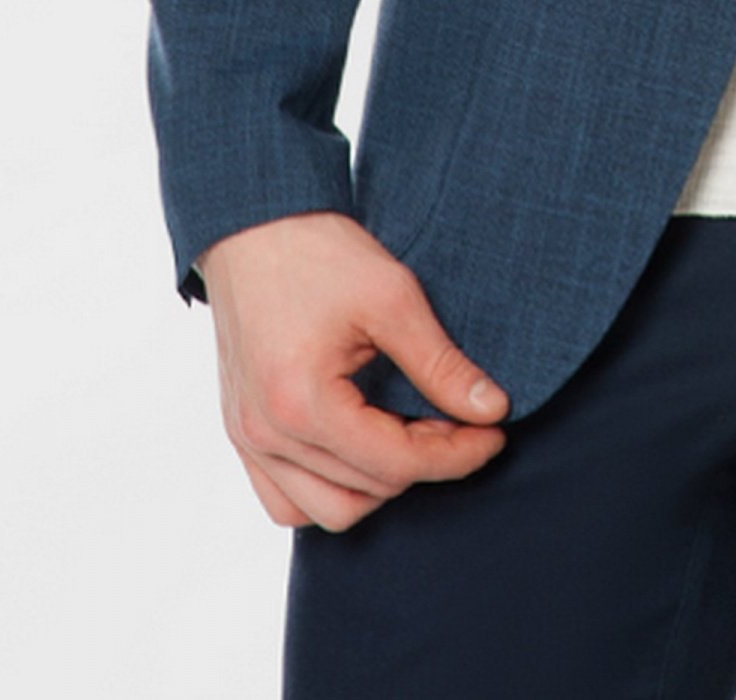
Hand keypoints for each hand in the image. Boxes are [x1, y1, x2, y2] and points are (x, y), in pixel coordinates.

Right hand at [194, 210, 510, 531]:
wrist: (253, 224)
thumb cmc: (320, 253)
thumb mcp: (392, 298)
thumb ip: (441, 364)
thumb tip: (492, 410)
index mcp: (302, 404)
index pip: (397, 464)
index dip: (457, 453)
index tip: (495, 432)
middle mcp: (267, 435)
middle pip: (366, 492)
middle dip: (425, 464)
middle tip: (461, 423)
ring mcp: (247, 439)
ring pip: (324, 511)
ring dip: (377, 485)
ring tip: (414, 435)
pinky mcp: (241, 432)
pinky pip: (285, 499)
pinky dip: (329, 489)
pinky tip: (365, 448)